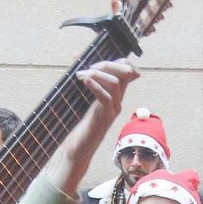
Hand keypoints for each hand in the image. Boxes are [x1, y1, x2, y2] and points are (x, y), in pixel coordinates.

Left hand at [48, 60, 139, 195]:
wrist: (74, 149)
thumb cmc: (76, 123)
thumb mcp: (79, 94)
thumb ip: (82, 75)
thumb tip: (76, 54)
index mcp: (114, 94)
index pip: (128, 71)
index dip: (118, 60)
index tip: (96, 61)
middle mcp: (117, 101)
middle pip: (124, 72)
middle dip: (106, 64)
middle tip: (87, 67)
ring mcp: (112, 110)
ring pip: (115, 83)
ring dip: (97, 74)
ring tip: (80, 75)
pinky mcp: (104, 118)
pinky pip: (106, 97)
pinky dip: (95, 86)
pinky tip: (84, 81)